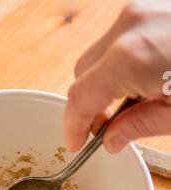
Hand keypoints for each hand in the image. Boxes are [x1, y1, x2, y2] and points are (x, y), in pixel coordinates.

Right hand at [65, 0, 170, 153]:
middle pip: (82, 74)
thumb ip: (139, 127)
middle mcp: (128, 27)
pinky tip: (143, 77)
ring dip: (103, 83)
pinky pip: (117, 40)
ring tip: (131, 102)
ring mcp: (138, 11)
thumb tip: (112, 140)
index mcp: (131, 59)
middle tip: (107, 127)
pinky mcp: (148, 7)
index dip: (72, 126)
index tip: (75, 143)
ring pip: (97, 56)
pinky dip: (118, 64)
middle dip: (88, 105)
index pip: (80, 97)